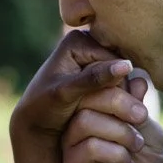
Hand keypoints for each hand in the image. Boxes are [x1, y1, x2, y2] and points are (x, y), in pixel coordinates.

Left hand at [11, 28, 140, 143]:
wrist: (36, 121)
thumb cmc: (45, 108)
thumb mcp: (66, 94)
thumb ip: (94, 79)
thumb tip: (127, 66)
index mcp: (77, 40)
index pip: (114, 62)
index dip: (116, 87)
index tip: (108, 110)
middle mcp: (88, 42)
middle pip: (120, 67)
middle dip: (119, 92)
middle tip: (111, 116)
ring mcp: (94, 56)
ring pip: (121, 78)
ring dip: (120, 98)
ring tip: (111, 117)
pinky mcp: (98, 70)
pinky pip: (117, 84)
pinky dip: (116, 99)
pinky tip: (109, 114)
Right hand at [62, 75, 162, 162]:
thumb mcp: (149, 131)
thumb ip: (139, 106)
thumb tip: (137, 76)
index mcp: (97, 108)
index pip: (98, 82)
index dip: (120, 84)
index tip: (142, 104)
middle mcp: (80, 121)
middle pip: (87, 95)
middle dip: (120, 103)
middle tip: (142, 118)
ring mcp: (73, 143)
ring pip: (85, 120)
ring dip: (119, 130)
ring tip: (136, 146)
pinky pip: (88, 147)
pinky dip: (114, 152)